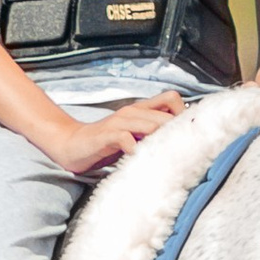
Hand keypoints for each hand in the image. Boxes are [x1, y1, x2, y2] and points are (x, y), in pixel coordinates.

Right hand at [39, 96, 186, 176]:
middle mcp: (132, 112)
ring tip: (168, 158)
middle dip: (178, 134)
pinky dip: (135, 150)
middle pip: (166, 115)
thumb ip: (151, 134)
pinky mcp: (106, 136)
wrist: (71, 144)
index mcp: (141, 110)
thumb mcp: (133, 135)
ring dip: (160, 141)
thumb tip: (181, 142)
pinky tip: (139, 160)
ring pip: (150, 125)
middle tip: (184, 153)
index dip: (184, 115)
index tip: (188, 135)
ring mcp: (119, 123)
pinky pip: (125, 139)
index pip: (172, 98)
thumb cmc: (105, 143)